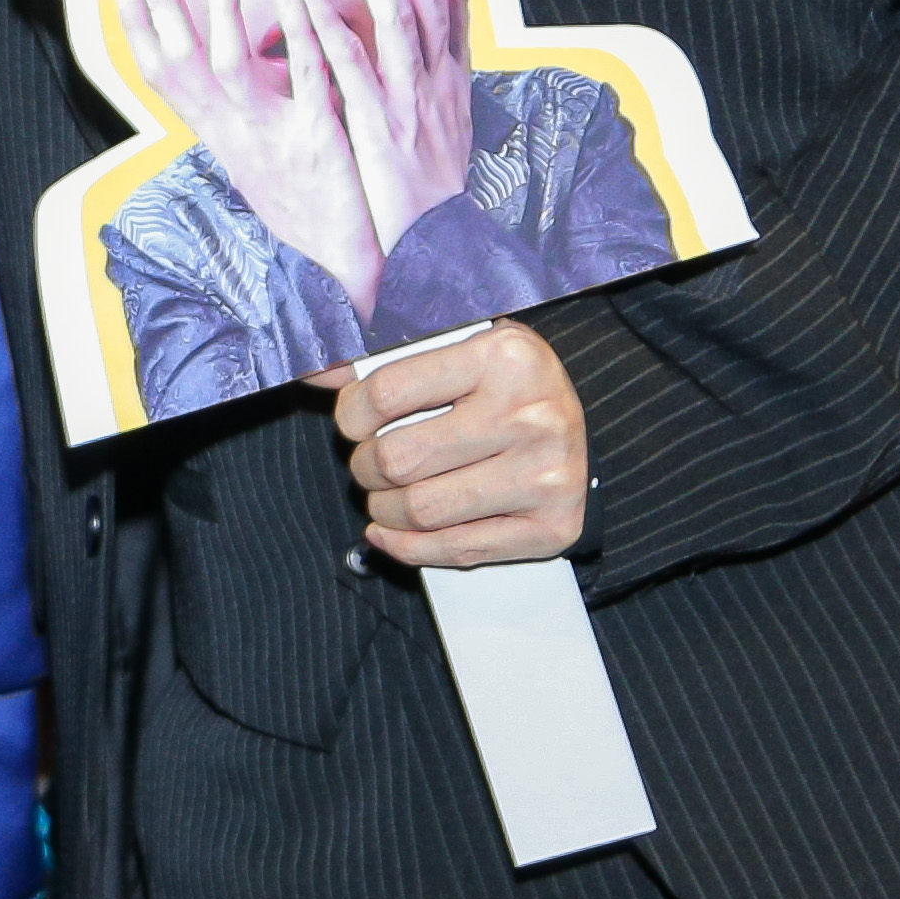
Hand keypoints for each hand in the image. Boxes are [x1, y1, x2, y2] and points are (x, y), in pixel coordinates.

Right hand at [93, 0, 385, 306]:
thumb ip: (232, 102)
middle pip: (178, 59)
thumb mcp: (251, 147)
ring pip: (227, 67)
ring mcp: (270, 134)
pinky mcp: (316, 139)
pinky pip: (302, 78)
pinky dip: (297, 34)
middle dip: (159, 4)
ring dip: (220, 14)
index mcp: (214, 129)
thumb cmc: (298, 195)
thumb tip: (212, 52)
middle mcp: (230, 131)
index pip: (158, 69)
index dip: (132, 22)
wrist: (341, 259)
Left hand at [285, 0, 475, 302]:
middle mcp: (435, 80)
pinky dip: (329, 28)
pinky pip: (350, 68)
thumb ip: (423, 80)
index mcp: (449, 78)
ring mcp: (409, 101)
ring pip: (398, 18)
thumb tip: (411, 41)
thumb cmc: (428, 190)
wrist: (435, 250)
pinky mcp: (377, 127)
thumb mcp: (436, 126)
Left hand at [337, 318, 590, 566]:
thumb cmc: (506, 384)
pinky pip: (456, 550)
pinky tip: (392, 532)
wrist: (583, 428)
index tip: (353, 420)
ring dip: (384, 510)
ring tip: (384, 496)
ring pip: (422, 511)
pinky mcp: (551, 526)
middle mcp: (530, 415)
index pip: (387, 393)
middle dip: (364, 467)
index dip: (351, 414)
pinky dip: (408, 547)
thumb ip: (386, 354)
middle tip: (368, 463)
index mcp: (503, 356)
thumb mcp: (458, 348)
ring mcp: (545, 475)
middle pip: (399, 460)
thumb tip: (316, 370)